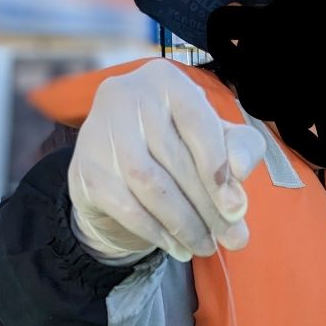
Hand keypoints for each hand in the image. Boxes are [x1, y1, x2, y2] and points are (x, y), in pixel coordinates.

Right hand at [68, 58, 266, 261]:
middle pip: (175, 161)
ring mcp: (100, 131)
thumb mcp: (216, 139)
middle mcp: (126, 96)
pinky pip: (126, 207)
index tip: (238, 208)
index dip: (220, 169)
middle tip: (232, 239)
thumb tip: (238, 172)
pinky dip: (156, 232)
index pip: (198, 124)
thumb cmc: (177, 144)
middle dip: (208, 208)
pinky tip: (177, 246)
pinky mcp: (84, 168)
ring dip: (184, 224)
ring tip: (206, 246)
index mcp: (165, 80)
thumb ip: (240, 147)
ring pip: (150, 186)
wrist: (116, 163)